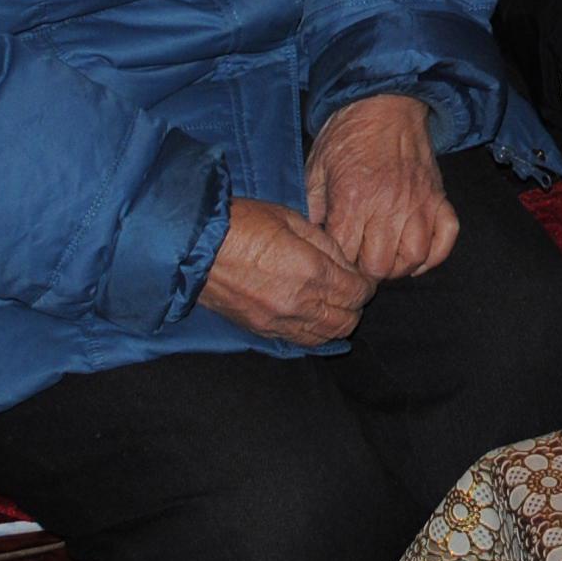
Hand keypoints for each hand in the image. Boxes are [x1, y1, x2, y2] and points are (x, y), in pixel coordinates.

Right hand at [197, 198, 371, 345]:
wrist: (195, 246)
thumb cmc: (243, 224)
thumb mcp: (291, 219)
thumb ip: (324, 243)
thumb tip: (344, 262)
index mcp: (311, 271)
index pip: (357, 292)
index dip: (365, 284)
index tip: (361, 275)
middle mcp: (300, 304)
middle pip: (347, 320)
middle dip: (355, 304)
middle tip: (349, 288)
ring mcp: (280, 321)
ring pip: (326, 337)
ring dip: (336, 321)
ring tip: (332, 304)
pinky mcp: (262, 330)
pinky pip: (301, 341)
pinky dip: (314, 333)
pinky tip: (311, 317)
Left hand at [304, 93, 459, 281]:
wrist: (386, 101)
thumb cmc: (348, 133)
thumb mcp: (317, 166)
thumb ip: (313, 206)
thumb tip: (313, 239)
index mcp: (354, 198)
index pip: (346, 256)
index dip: (338, 263)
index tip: (336, 256)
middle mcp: (389, 204)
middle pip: (381, 265)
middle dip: (366, 269)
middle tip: (360, 259)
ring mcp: (419, 202)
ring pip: (415, 257)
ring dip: (398, 266)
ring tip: (386, 257)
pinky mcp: (439, 197)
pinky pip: (446, 239)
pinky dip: (433, 255)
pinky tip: (416, 254)